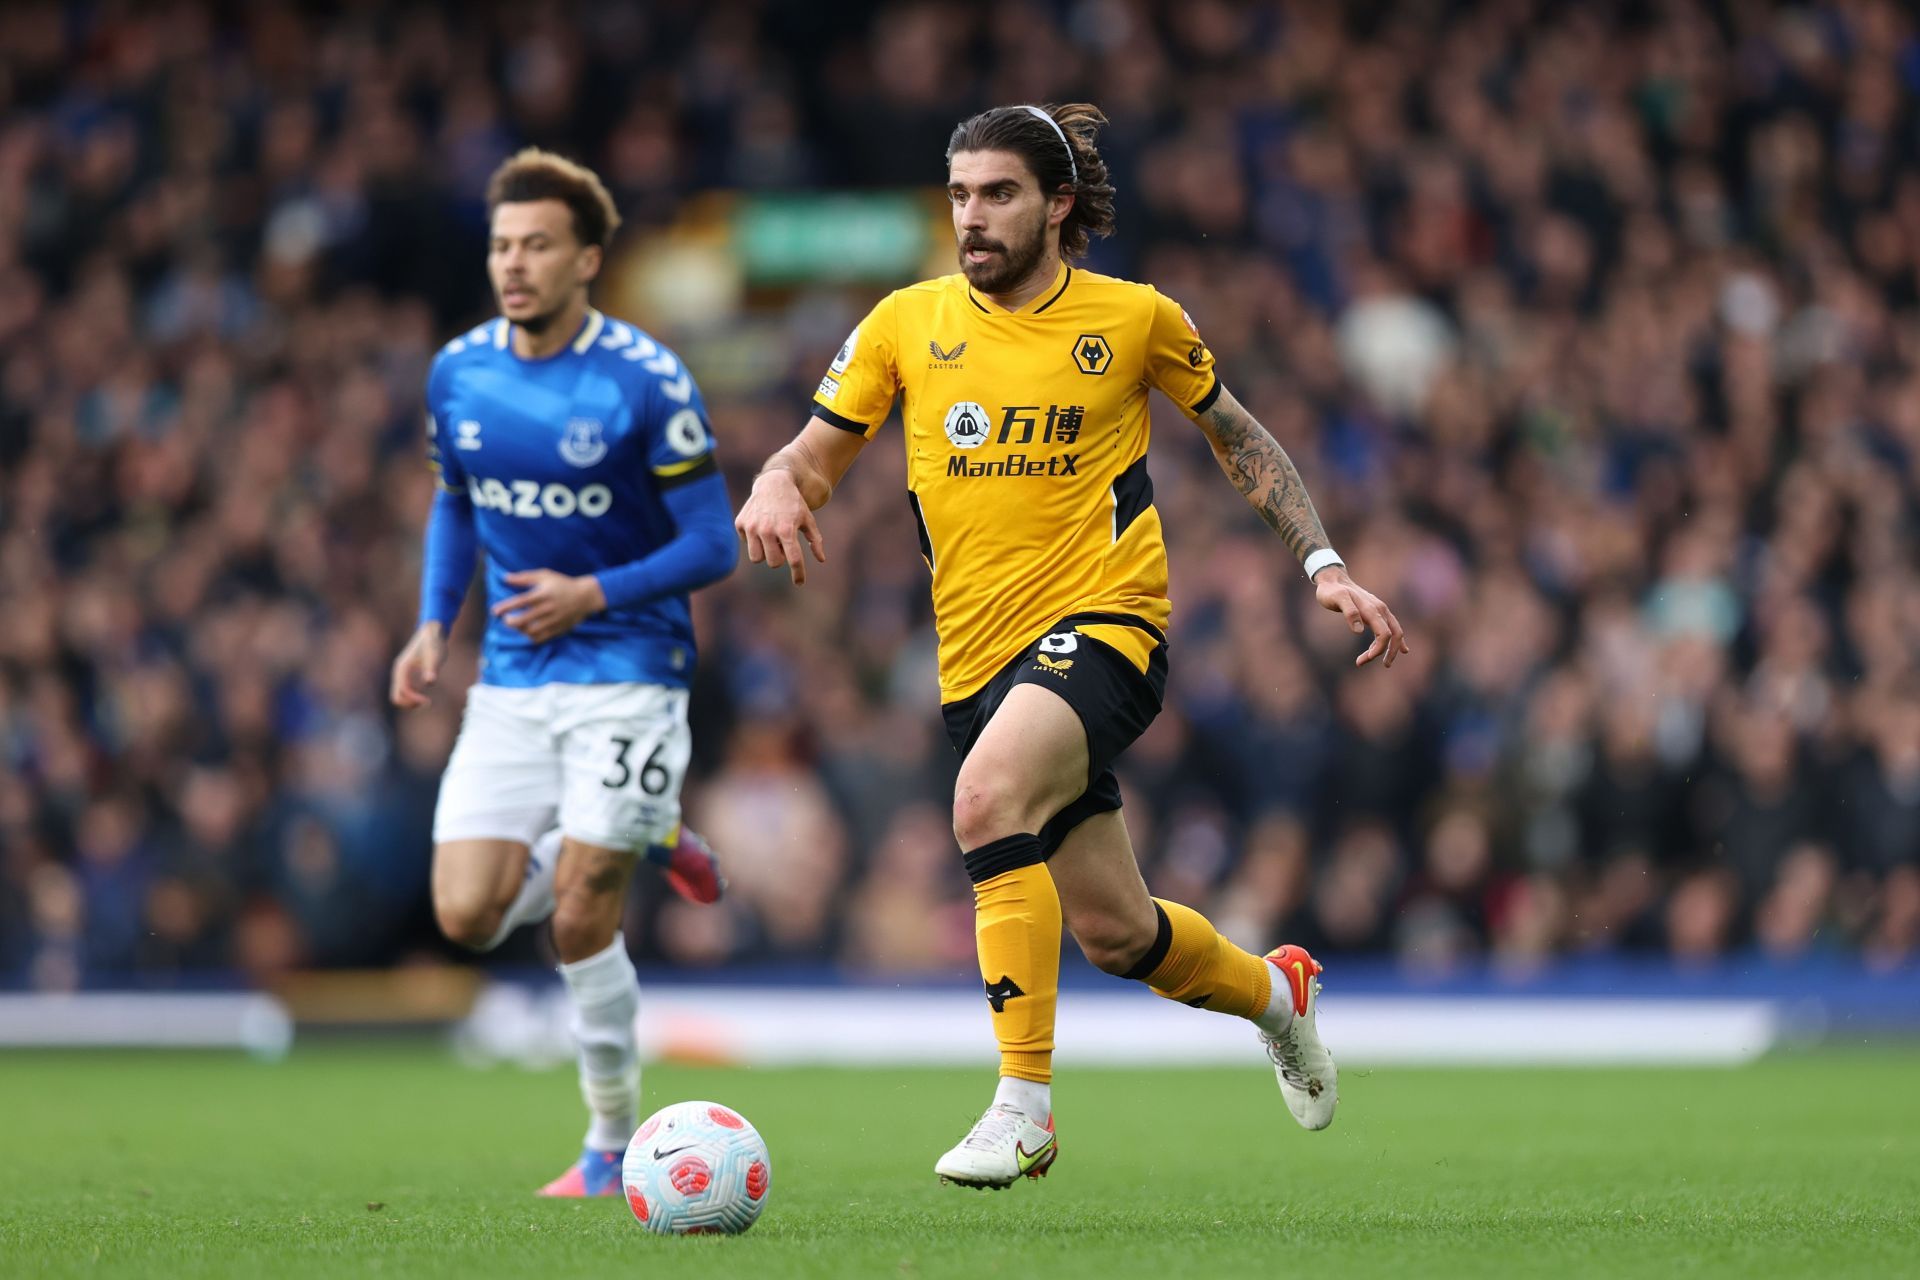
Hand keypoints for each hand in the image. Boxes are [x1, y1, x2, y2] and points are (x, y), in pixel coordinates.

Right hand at [390, 623, 446, 708]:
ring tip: (426, 701)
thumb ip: (432, 669)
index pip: (403, 691)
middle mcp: (399, 671)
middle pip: (396, 696)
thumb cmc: (434, 644)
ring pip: (399, 694)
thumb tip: (430, 682)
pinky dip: (412, 695)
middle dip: (409, 704)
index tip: (428, 701)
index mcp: (402, 669)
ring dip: (410, 701)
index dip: (414, 699)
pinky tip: (425, 693)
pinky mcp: (407, 672)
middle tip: (426, 703)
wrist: (432, 632)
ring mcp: (402, 672)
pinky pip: (404, 688)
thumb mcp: (435, 657)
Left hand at [491, 569, 604, 642]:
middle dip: (510, 621)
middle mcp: (547, 608)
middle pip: (523, 620)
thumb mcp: (545, 575)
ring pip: (530, 631)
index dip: (505, 607)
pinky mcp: (557, 629)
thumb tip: (505, 578)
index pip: (520, 602)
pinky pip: (540, 638)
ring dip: (519, 630)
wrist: (585, 597)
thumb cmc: (562, 584)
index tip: (495, 611)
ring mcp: (553, 620)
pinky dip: (530, 637)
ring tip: (516, 624)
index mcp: (542, 594)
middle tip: (506, 619)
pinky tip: (527, 631)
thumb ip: (524, 577)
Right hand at [735, 468, 826, 584]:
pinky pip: (746, 542)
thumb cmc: (794, 503)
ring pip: (756, 558)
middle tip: (782, 545)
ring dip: (764, 552)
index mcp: (787, 530)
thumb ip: (815, 540)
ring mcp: (752, 526)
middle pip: (773, 562)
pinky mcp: (741, 523)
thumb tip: (821, 559)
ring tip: (770, 539)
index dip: (798, 574)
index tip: (800, 583)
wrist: (773, 483)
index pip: (794, 560)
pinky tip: (760, 525)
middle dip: (779, 558)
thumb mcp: (808, 519)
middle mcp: (767, 529)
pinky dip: (753, 538)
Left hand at [1313, 566, 1410, 668]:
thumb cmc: (1331, 591)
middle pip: (1394, 635)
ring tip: (1379, 662)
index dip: (1379, 649)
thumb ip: (1349, 612)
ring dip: (1390, 649)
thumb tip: (1359, 631)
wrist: (1332, 579)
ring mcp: (1380, 610)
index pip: (1384, 634)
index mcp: (1373, 609)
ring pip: (1394, 632)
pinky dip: (1396, 640)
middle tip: (1375, 665)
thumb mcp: (1336, 599)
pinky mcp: (1376, 612)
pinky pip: (1391, 628)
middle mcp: (1381, 609)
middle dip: (1388, 653)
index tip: (1363, 660)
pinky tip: (1401, 650)